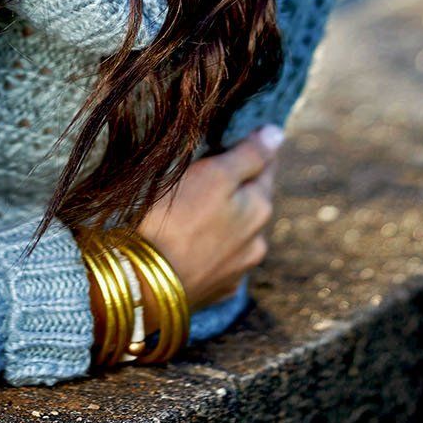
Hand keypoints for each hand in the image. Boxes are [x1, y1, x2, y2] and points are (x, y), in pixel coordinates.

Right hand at [136, 124, 283, 329]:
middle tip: (209, 170)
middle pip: (251, 201)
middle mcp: (257, 241)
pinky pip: (219, 257)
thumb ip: (249, 155)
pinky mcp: (216, 289)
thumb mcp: (213, 175)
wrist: (144, 284)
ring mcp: (237, 269)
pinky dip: (211, 245)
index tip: (232, 138)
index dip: (250, 149)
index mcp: (259, 208)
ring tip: (195, 207)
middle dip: (237, 186)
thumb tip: (278, 134)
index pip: (265, 167)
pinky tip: (192, 240)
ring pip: (236, 232)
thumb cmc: (176, 220)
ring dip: (224, 218)